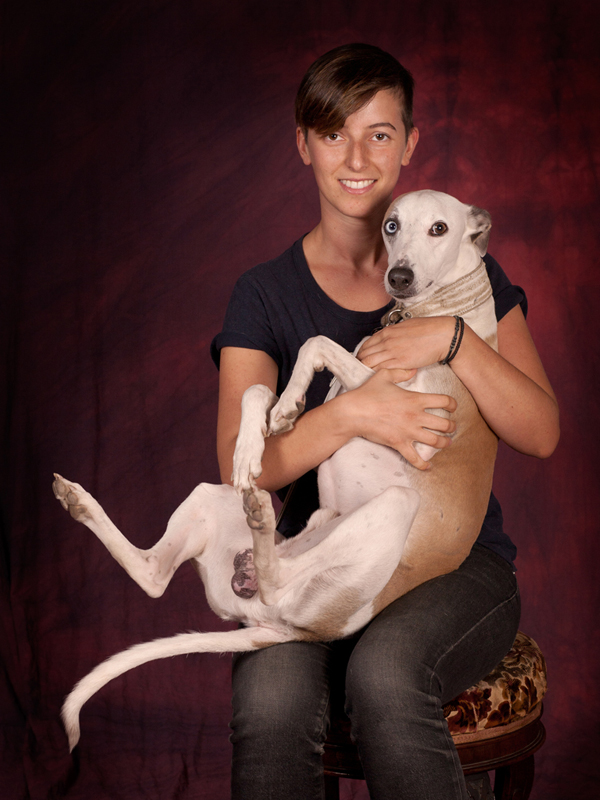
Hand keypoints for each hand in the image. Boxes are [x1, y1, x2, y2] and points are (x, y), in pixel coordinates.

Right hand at [338, 368, 457, 469]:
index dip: (453, 404)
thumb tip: (413, 370)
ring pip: (435, 441)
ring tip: (447, 443)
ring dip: (444, 443)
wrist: (353, 412)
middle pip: (445, 424)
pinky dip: (423, 464)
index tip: (453, 407)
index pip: (444, 401)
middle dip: (452, 427)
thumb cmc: (367, 393)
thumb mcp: (384, 375)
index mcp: (415, 399)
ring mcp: (409, 432)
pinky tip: (428, 467)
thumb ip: (401, 372)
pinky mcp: (399, 444)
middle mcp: (416, 416)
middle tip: (452, 427)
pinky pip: (415, 458)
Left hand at [357, 317, 456, 370]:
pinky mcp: (401, 362)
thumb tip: (389, 338)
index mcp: (387, 332)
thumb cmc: (428, 329)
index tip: (362, 361)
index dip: (361, 355)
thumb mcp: (405, 327)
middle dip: (360, 365)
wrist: (443, 335)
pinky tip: (378, 378)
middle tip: (361, 372)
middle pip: (363, 356)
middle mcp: (386, 341)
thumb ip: (394, 334)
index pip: (365, 345)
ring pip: (369, 364)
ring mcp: (392, 352)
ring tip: (368, 377)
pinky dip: (377, 374)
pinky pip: (381, 370)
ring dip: (366, 371)